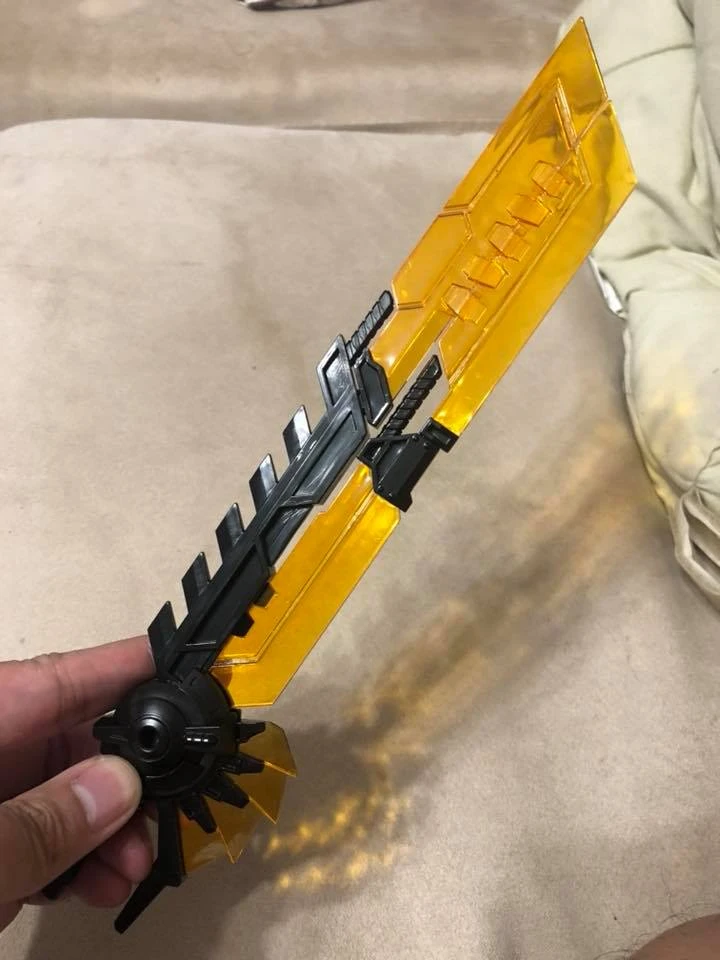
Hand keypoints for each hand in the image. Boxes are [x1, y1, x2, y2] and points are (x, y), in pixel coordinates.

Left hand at [0, 636, 154, 932]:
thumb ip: (34, 828)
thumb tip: (118, 785)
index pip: (58, 679)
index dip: (125, 667)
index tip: (186, 663)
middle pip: (66, 741)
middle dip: (121, 780)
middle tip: (161, 818)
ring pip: (55, 795)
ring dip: (101, 832)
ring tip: (128, 872)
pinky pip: (31, 837)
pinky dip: (67, 861)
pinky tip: (94, 887)